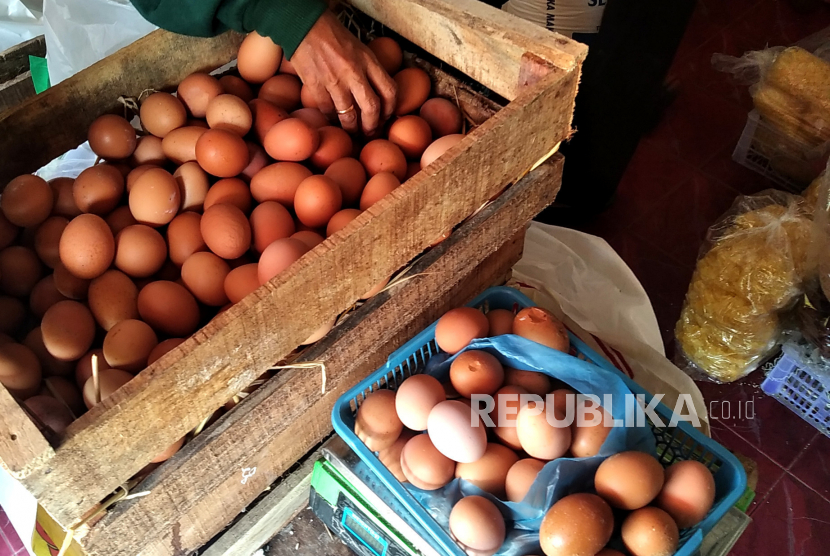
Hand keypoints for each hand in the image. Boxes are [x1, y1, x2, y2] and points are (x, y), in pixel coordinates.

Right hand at [290, 11, 396, 134]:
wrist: (305, 26)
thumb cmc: (333, 36)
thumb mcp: (360, 49)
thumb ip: (370, 70)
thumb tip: (377, 95)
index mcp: (368, 61)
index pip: (389, 91)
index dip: (390, 110)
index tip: (386, 117)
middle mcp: (354, 72)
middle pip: (372, 108)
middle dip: (372, 126)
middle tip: (369, 132)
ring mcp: (334, 80)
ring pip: (349, 115)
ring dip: (352, 128)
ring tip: (352, 131)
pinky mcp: (316, 86)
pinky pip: (327, 110)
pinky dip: (332, 119)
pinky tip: (333, 119)